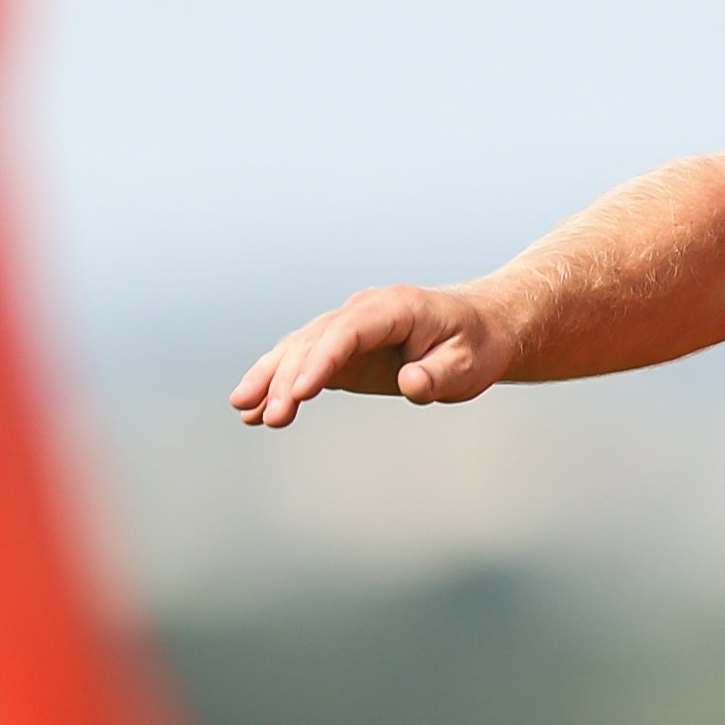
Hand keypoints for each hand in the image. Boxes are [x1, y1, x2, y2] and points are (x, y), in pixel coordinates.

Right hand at [230, 283, 516, 427]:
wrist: (480, 329)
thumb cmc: (475, 345)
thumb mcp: (469, 364)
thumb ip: (439, 374)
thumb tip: (412, 383)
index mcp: (393, 308)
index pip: (347, 331)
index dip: (321, 360)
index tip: (300, 392)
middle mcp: (362, 311)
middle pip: (314, 341)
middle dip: (288, 378)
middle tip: (271, 416)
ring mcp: (347, 328)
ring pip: (298, 349)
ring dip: (270, 379)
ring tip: (244, 410)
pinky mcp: (341, 351)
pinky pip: (303, 364)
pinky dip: (278, 385)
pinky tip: (252, 411)